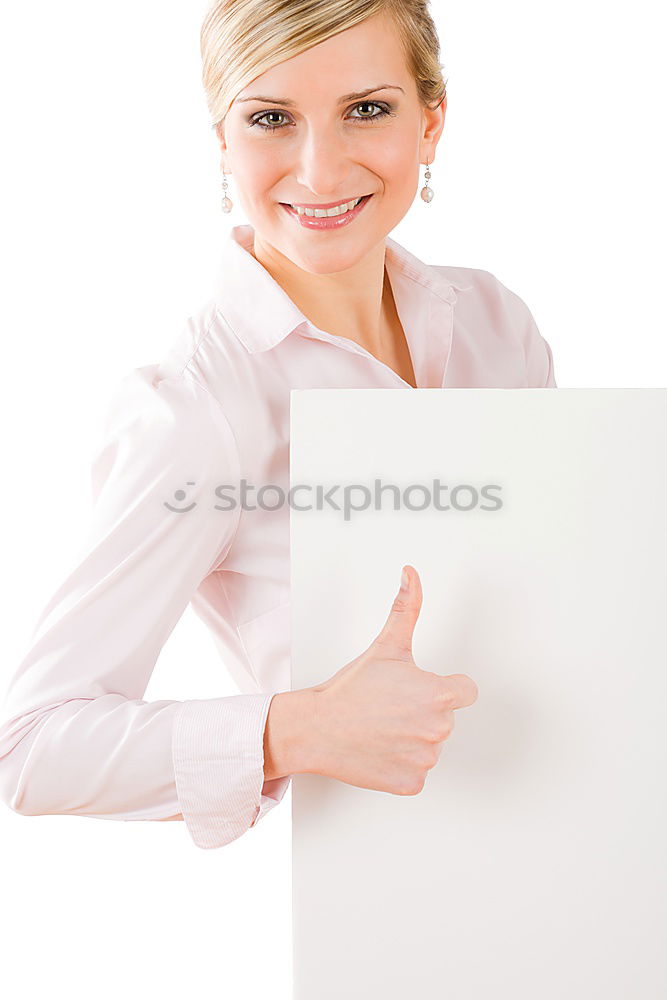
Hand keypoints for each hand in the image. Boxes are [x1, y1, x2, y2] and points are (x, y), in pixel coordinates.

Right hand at [310, 565, 478, 794]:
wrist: (316, 728)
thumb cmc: (350, 689)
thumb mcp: (385, 646)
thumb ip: (407, 608)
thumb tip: (412, 574)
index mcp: (439, 694)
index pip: (467, 691)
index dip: (446, 687)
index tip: (421, 690)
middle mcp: (439, 729)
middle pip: (445, 719)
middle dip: (423, 712)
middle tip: (390, 707)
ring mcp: (426, 759)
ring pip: (430, 746)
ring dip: (412, 739)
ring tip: (381, 728)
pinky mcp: (412, 783)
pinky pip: (416, 772)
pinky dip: (400, 764)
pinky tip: (379, 749)